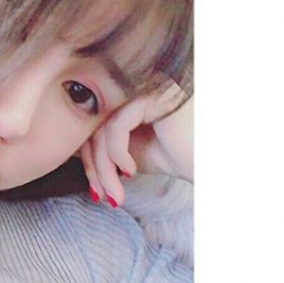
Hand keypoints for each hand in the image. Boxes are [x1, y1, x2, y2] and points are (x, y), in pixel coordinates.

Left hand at [79, 84, 192, 207]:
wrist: (214, 164)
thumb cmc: (180, 156)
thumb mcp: (130, 154)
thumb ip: (102, 148)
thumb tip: (69, 151)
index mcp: (128, 96)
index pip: (94, 124)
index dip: (89, 160)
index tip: (96, 191)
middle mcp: (135, 86)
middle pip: (94, 125)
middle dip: (94, 167)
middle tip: (102, 196)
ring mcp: (145, 86)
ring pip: (102, 127)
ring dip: (104, 167)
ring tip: (116, 193)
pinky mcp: (153, 95)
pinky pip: (117, 124)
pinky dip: (116, 152)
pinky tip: (130, 169)